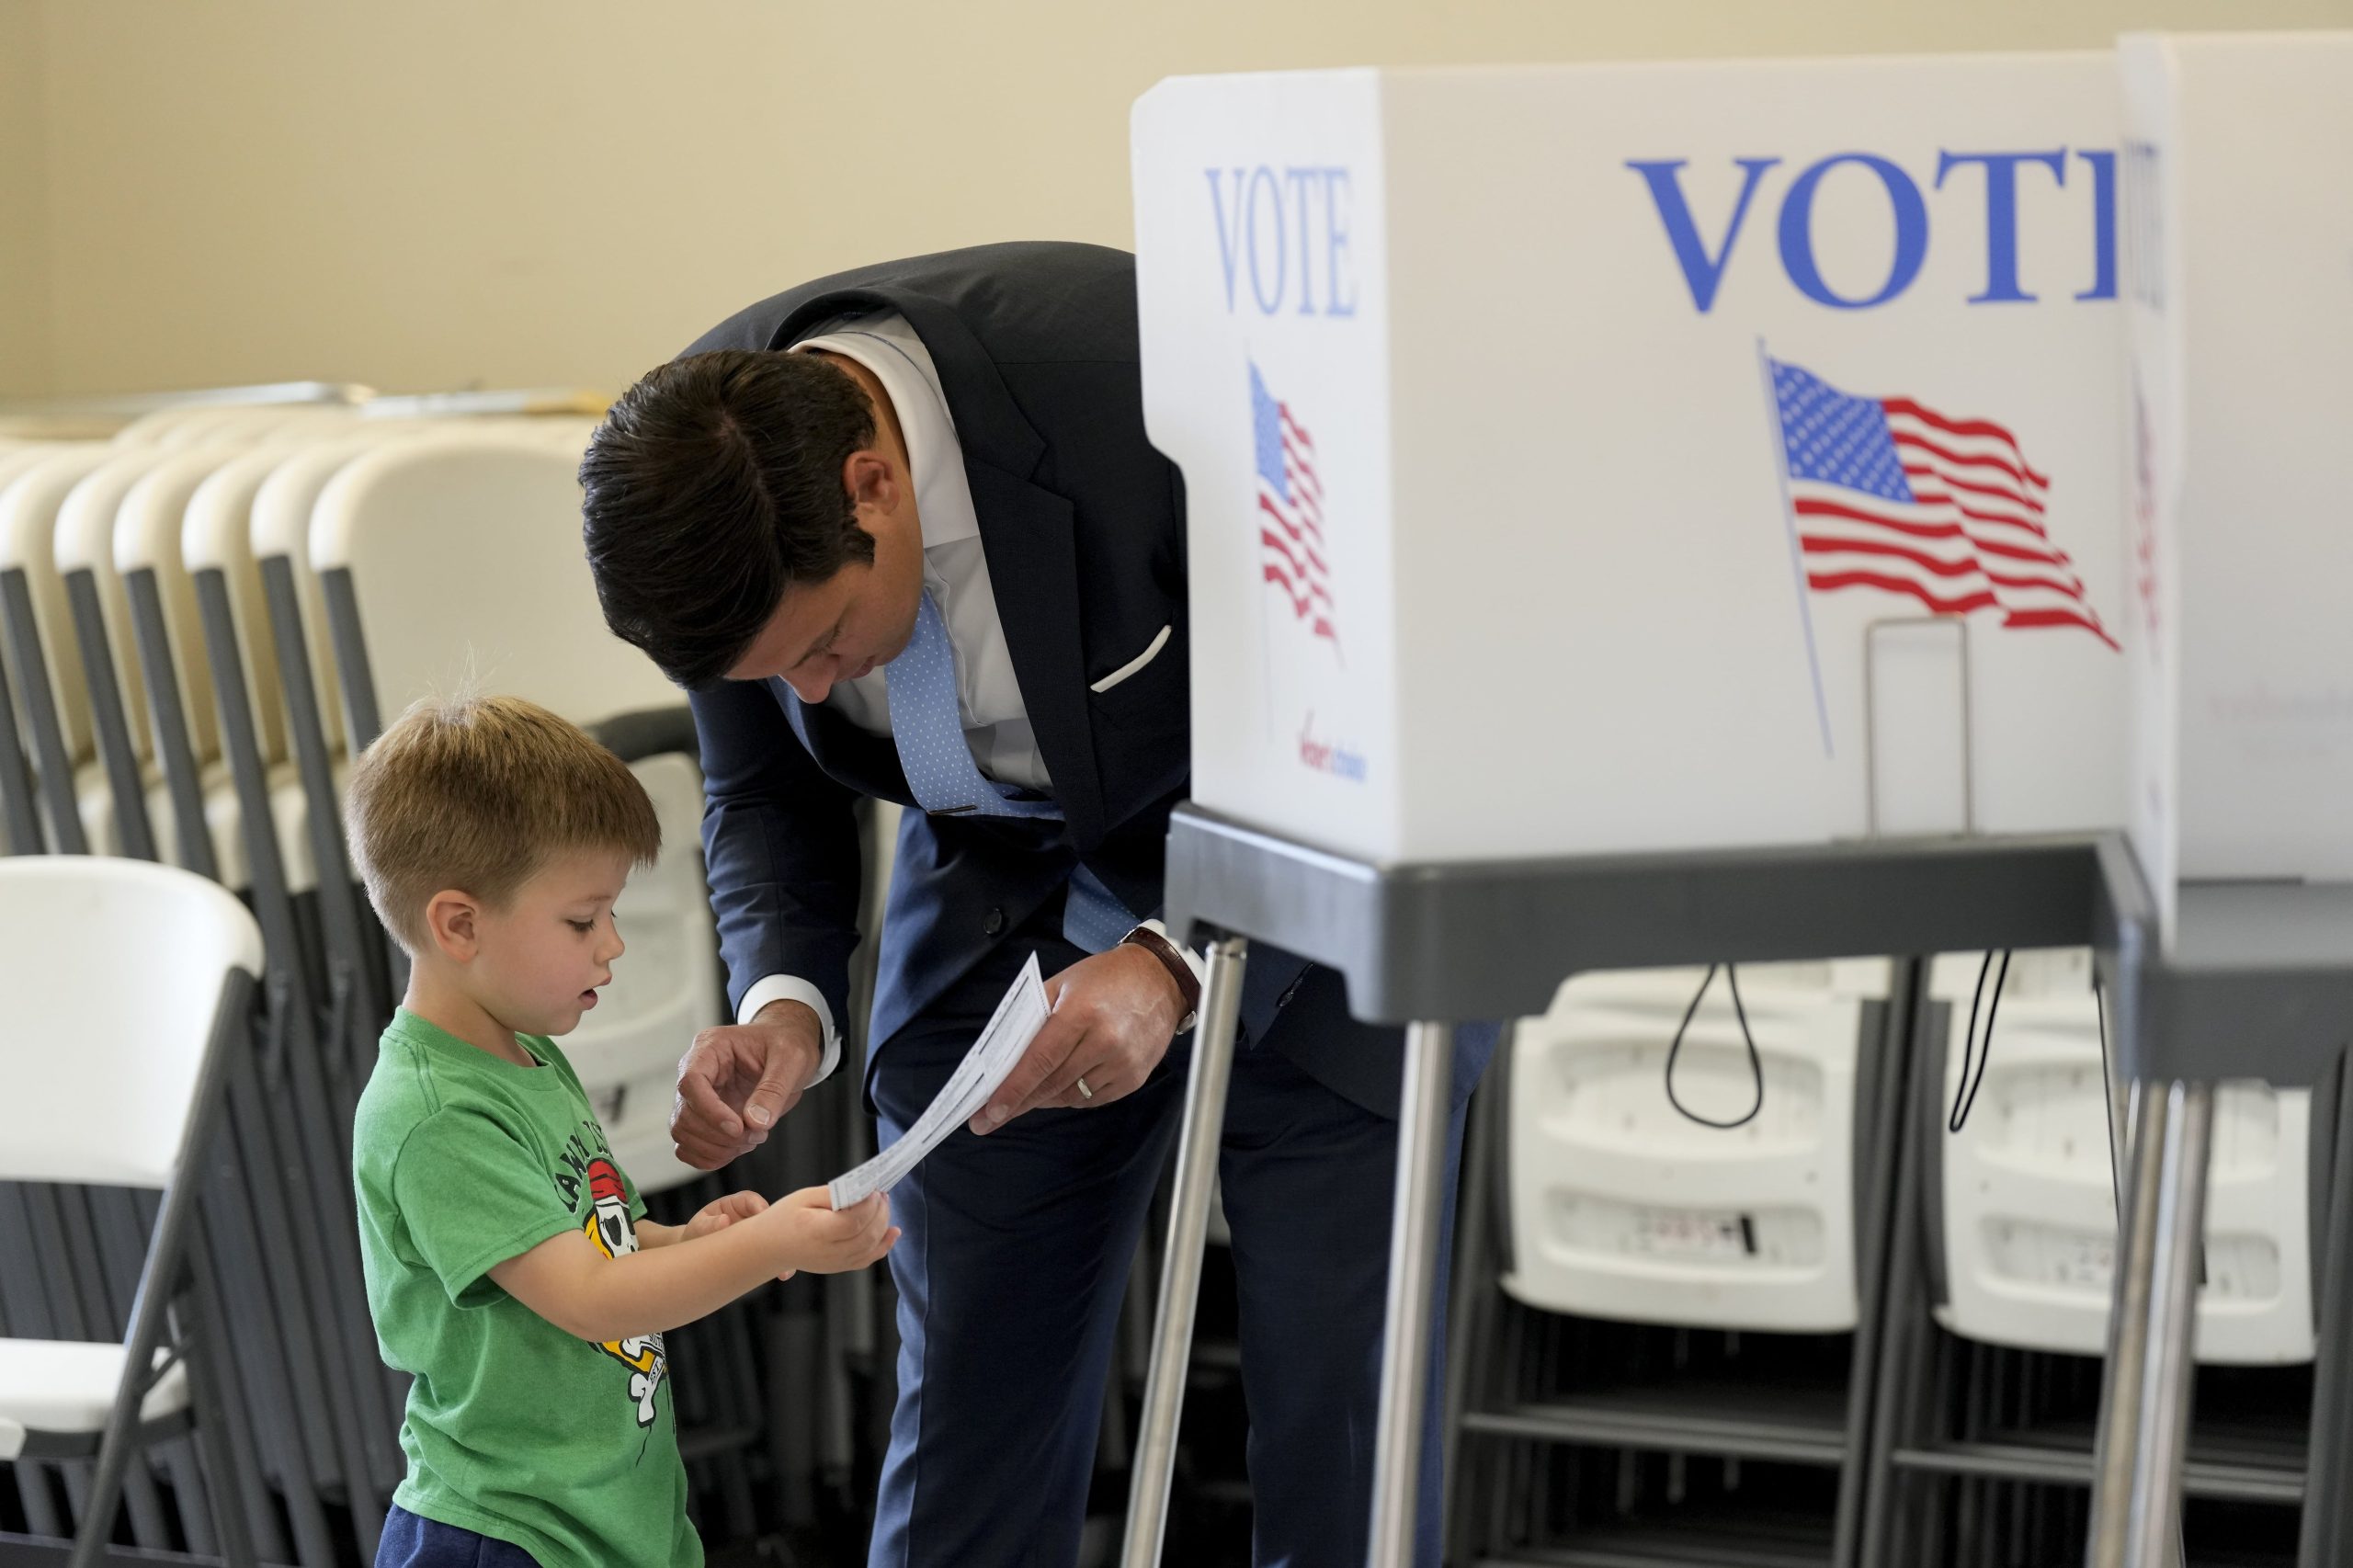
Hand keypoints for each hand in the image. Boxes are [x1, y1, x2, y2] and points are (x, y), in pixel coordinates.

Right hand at [671, 1002, 823, 1169]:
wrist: (787, 1048)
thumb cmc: (785, 1043)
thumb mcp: (791, 1058)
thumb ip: (773, 1089)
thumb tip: (754, 1122)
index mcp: (710, 1048)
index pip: (691, 1082)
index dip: (711, 1111)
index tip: (738, 1127)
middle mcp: (696, 1072)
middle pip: (684, 1114)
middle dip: (720, 1135)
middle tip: (756, 1134)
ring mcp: (697, 1096)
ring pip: (683, 1133)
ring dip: (717, 1148)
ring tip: (752, 1139)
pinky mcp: (704, 1117)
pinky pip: (689, 1146)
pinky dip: (711, 1157)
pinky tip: (738, 1148)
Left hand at [681, 1191, 791, 1278]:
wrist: (695, 1257)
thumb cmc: (697, 1236)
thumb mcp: (698, 1228)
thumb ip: (709, 1224)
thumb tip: (725, 1221)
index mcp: (736, 1204)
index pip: (751, 1200)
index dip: (759, 1207)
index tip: (763, 1216)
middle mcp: (752, 1217)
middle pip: (771, 1218)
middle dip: (777, 1230)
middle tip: (779, 1244)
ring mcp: (759, 1234)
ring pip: (777, 1239)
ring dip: (783, 1251)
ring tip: (785, 1268)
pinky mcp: (763, 1251)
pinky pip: (776, 1255)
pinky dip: (780, 1264)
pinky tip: (783, 1275)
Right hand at [766, 1187, 899, 1274]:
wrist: (770, 1247)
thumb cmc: (786, 1217)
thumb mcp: (805, 1197)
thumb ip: (835, 1193)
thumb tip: (863, 1190)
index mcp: (817, 1232)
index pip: (854, 1222)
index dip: (869, 1205)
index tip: (874, 1189)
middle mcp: (829, 1252)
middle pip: (867, 1235)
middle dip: (880, 1212)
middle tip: (882, 1194)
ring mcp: (835, 1263)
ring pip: (871, 1247)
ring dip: (884, 1224)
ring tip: (883, 1204)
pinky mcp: (840, 1267)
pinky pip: (868, 1259)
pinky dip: (884, 1245)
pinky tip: (893, 1231)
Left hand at [969, 944, 1184, 1134]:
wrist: (1161, 981)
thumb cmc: (1107, 978)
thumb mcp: (1063, 983)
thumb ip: (1033, 1015)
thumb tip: (1004, 1054)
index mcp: (1082, 1013)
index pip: (1040, 1060)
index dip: (1013, 1089)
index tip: (991, 1111)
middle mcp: (1105, 1041)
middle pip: (1052, 1084)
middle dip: (1018, 1102)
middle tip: (991, 1117)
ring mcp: (1122, 1064)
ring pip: (1070, 1096)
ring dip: (1044, 1098)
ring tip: (1027, 1095)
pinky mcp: (1133, 1078)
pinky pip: (1091, 1099)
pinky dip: (1071, 1095)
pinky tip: (1061, 1085)